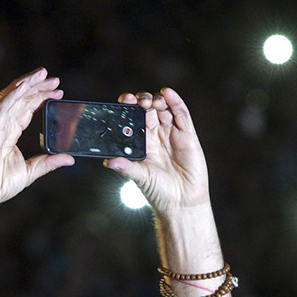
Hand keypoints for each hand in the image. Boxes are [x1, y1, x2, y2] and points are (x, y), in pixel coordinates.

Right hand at [0, 69, 70, 222]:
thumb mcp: (30, 172)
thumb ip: (48, 163)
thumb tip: (69, 159)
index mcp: (8, 134)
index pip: (25, 109)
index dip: (40, 98)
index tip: (58, 92)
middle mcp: (0, 126)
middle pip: (20, 99)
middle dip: (37, 87)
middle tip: (55, 79)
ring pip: (11, 98)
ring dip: (27, 84)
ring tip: (42, 75)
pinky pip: (2, 108)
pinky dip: (13, 94)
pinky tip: (25, 85)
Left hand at [103, 88, 210, 213]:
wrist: (181, 203)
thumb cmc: (159, 191)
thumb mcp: (139, 177)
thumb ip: (126, 167)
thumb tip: (108, 162)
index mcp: (143, 142)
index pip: (135, 119)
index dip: (130, 108)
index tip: (124, 100)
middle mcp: (157, 135)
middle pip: (149, 110)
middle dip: (143, 101)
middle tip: (139, 101)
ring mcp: (173, 134)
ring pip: (165, 109)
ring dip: (158, 100)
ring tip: (152, 100)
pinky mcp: (188, 136)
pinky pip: (182, 115)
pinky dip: (175, 102)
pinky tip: (167, 93)